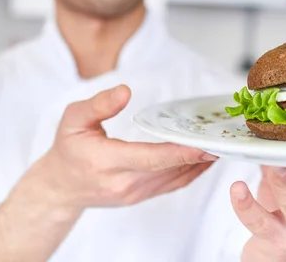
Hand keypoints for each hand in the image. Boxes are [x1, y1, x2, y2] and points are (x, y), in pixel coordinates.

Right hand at [44, 84, 217, 208]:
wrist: (61, 188)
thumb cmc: (68, 149)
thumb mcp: (73, 119)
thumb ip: (99, 104)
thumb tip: (126, 91)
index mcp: (107, 162)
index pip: (150, 158)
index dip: (179, 152)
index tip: (204, 144)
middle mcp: (125, 183)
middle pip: (170, 169)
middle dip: (199, 154)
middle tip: (224, 137)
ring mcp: (136, 193)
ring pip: (176, 178)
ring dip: (201, 163)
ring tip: (222, 142)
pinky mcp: (143, 195)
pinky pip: (174, 184)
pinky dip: (193, 171)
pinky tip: (207, 157)